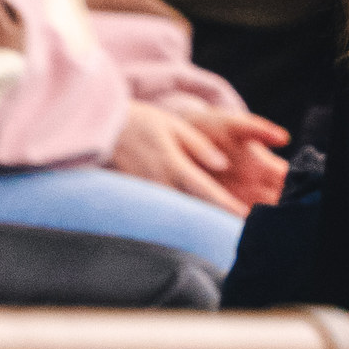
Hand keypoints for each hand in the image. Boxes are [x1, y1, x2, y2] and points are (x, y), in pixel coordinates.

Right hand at [107, 96, 289, 214]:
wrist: (106, 128)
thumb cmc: (142, 122)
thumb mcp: (175, 126)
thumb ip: (199, 146)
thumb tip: (223, 163)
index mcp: (173, 165)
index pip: (204, 190)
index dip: (225, 204)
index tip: (243, 214)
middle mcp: (160, 183)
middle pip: (193, 208)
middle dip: (214, 218)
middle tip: (238, 226)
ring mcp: (148, 192)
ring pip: (178, 212)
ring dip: (198, 219)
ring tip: (219, 225)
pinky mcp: (140, 195)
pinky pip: (164, 208)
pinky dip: (180, 214)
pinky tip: (192, 218)